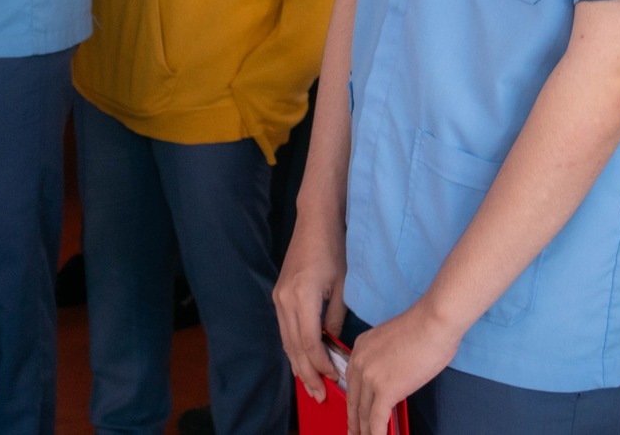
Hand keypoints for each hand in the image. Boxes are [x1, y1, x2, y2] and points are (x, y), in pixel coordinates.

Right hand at [273, 199, 347, 403]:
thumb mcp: (341, 284)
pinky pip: (285, 329)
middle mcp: (284, 300)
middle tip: (319, 396)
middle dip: (306, 374)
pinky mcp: (278, 295)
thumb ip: (335, 316)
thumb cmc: (333, 249)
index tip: (333, 379)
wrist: (314, 222)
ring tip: (310, 386)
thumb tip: (332, 341)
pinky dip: (293, 348)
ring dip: (298, 365)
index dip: (320, 364)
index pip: (309, 342)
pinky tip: (302, 361)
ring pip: (286, 341)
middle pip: (293, 347)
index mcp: (301, 296)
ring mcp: (278, 298)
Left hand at [345, 301, 459, 434]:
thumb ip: (385, 359)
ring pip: (364, 412)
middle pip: (353, 399)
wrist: (433, 323)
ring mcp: (370, 376)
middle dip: (354, 420)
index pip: (352, 382)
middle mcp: (359, 362)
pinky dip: (376, 434)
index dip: (353, 402)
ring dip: (364, 430)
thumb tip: (392, 376)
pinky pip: (377, 419)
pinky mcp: (385, 390)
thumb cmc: (423, 328)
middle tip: (354, 433)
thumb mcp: (393, 341)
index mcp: (360, 348)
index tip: (354, 413)